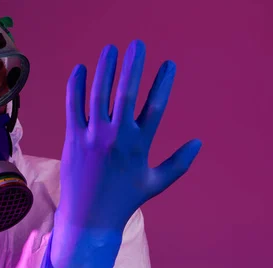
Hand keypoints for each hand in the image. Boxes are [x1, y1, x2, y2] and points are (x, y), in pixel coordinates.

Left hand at [57, 39, 201, 233]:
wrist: (90, 217)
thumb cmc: (124, 200)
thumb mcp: (155, 183)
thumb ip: (178, 163)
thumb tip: (198, 143)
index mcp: (140, 145)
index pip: (155, 105)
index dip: (163, 82)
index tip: (168, 63)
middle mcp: (117, 137)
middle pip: (126, 92)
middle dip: (133, 65)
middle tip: (137, 44)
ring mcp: (93, 136)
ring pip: (99, 94)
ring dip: (105, 68)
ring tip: (111, 49)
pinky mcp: (73, 139)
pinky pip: (73, 106)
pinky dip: (75, 86)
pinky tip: (79, 69)